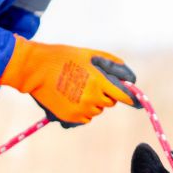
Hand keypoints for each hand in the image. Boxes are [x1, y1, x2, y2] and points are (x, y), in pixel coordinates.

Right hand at [0, 37, 140, 126]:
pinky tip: (70, 98)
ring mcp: (82, 109)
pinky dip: (82, 110)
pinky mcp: (72, 118)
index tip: (138, 103)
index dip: (132, 98)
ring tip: (76, 88)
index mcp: (98, 81)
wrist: (34, 70)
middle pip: (110, 102)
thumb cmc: (62, 57)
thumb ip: (111, 65)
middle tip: (88, 81)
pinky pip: (86, 117)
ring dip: (92, 102)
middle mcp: (92, 98)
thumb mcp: (88, 54)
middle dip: (104, 94)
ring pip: (97, 110)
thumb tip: (130, 77)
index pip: (124, 96)